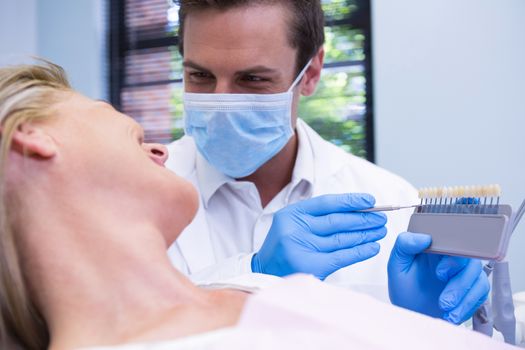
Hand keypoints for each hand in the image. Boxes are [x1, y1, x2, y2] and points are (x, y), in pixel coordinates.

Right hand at [251, 193, 386, 279]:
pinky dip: (359, 252)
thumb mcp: (293, 222)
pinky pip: (342, 257)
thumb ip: (317, 215)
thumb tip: (355, 209)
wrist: (265, 271)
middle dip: (363, 218)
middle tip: (381, 218)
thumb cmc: (285, 244)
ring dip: (365, 234)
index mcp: (292, 213)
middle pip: (337, 221)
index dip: (351, 200)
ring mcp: (302, 248)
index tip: (370, 201)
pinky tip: (372, 247)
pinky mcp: (310, 267)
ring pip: (342, 239)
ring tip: (380, 231)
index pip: (327, 203)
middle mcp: (296, 229)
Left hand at [388, 232, 489, 323]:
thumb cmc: (404, 286)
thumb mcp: (397, 264)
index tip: (440, 274)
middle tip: (444, 301)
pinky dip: (468, 306)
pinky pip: (481, 293)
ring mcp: (464, 273)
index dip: (451, 258)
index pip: (453, 242)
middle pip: (470, 261)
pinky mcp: (473, 288)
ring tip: (445, 309)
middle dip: (459, 283)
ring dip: (464, 298)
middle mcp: (453, 258)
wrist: (410, 311)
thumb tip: (424, 237)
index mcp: (436, 247)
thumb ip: (405, 244)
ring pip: (478, 278)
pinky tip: (453, 314)